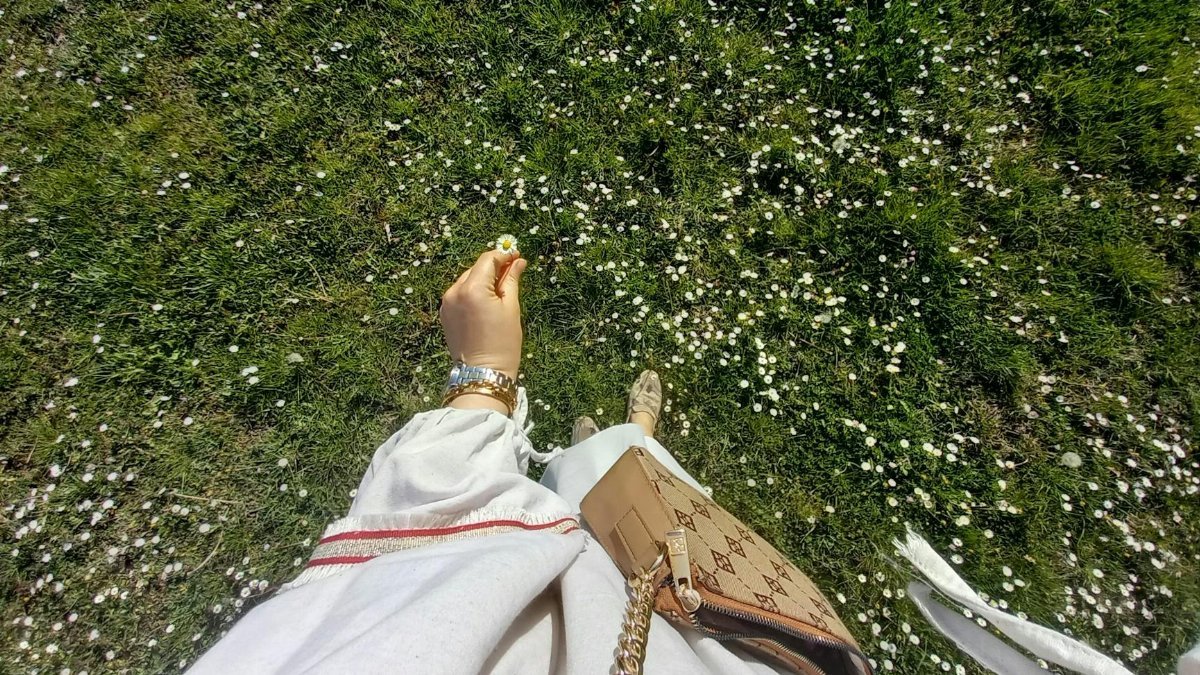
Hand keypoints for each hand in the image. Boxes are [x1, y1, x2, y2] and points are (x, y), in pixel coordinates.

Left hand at [440, 250, 527, 411]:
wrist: (482, 373)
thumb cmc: (502, 344)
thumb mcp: (511, 308)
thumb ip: (511, 280)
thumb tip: (518, 261)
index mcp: (473, 288)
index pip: (488, 260)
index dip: (504, 255)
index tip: (517, 257)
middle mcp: (455, 292)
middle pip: (476, 268)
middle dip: (494, 268)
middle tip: (513, 272)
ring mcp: (447, 303)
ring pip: (468, 280)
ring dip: (483, 280)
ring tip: (501, 291)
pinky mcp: (445, 313)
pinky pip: (460, 294)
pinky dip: (473, 293)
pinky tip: (486, 303)